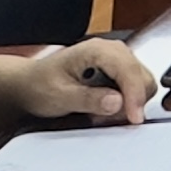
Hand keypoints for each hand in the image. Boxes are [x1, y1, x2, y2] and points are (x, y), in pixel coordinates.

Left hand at [6, 38, 154, 124]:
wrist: (29, 83)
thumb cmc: (39, 85)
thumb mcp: (59, 96)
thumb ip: (88, 99)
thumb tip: (117, 102)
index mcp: (96, 50)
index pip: (128, 69)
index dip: (135, 95)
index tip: (135, 118)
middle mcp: (111, 50)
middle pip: (141, 76)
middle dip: (132, 102)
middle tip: (109, 120)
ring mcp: (116, 60)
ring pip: (141, 82)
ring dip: (129, 103)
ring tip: (102, 114)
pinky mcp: (117, 71)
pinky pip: (134, 87)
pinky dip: (126, 102)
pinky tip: (105, 109)